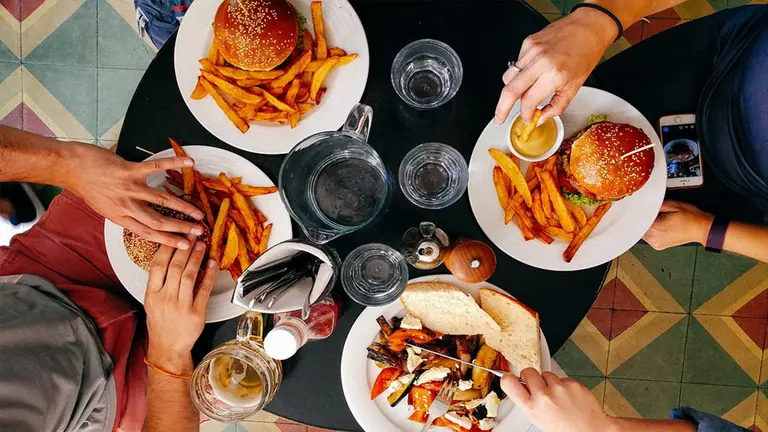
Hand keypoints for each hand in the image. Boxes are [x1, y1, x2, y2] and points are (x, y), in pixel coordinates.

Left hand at [66, 144, 204, 248]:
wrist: (71, 168)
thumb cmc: (87, 187)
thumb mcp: (104, 208)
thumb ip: (124, 214)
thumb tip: (141, 218)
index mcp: (120, 217)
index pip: (148, 233)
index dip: (169, 241)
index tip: (185, 246)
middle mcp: (126, 206)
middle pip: (159, 221)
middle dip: (181, 228)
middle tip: (199, 231)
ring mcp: (129, 188)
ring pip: (162, 200)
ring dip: (183, 207)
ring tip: (198, 212)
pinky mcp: (129, 170)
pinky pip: (156, 167)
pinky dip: (174, 164)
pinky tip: (189, 163)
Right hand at [144, 241, 216, 373]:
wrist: (168, 348)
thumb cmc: (160, 323)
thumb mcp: (152, 301)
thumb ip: (159, 281)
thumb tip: (171, 257)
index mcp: (152, 294)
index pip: (158, 265)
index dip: (167, 248)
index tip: (175, 235)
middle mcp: (165, 298)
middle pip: (175, 267)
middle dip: (185, 248)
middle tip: (192, 234)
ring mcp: (181, 306)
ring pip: (189, 275)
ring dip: (197, 257)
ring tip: (202, 245)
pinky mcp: (196, 313)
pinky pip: (204, 289)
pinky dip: (209, 275)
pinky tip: (212, 264)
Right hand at [494, 7, 617, 124]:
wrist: (588, 27)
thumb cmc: (585, 54)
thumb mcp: (575, 87)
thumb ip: (556, 106)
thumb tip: (541, 118)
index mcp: (555, 75)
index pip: (528, 101)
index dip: (525, 114)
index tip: (526, 118)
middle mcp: (541, 61)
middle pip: (510, 90)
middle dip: (501, 108)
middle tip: (500, 118)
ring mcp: (532, 50)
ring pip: (509, 77)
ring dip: (512, 89)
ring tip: (524, 90)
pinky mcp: (528, 42)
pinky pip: (516, 64)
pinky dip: (520, 73)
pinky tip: (533, 70)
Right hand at [502, 368, 617, 431]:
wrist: (591, 431)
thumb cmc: (565, 429)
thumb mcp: (539, 419)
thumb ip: (529, 402)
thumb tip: (522, 387)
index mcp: (531, 407)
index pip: (509, 382)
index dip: (508, 378)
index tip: (509, 377)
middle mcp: (544, 396)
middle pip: (528, 371)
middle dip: (531, 377)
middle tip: (537, 386)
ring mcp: (559, 388)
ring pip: (547, 373)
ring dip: (550, 381)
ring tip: (557, 395)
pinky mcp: (573, 383)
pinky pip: (563, 377)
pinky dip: (565, 385)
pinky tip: (569, 396)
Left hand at [643, 200, 713, 249]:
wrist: (702, 228)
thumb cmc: (691, 218)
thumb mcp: (672, 204)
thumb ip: (655, 205)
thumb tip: (645, 205)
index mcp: (655, 228)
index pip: (637, 221)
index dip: (636, 214)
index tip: (635, 209)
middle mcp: (654, 239)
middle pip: (637, 228)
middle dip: (641, 219)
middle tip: (646, 212)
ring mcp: (656, 244)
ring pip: (641, 233)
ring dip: (644, 226)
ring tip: (655, 218)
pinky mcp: (658, 246)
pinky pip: (648, 237)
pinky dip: (649, 231)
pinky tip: (656, 225)